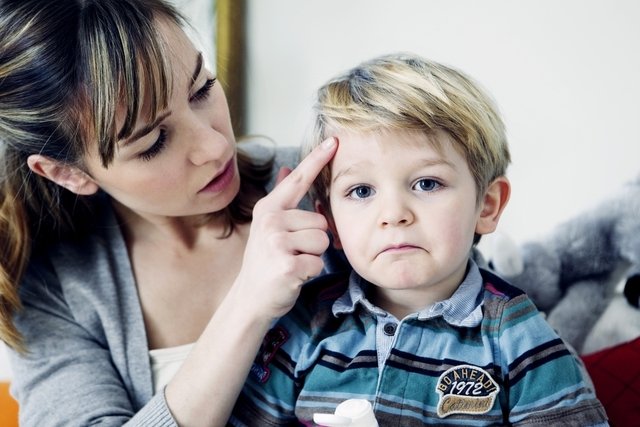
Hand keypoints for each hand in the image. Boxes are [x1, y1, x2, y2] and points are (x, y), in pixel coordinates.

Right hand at [234, 138, 337, 318]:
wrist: (250, 299)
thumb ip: (282, 199)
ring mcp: (277, 243)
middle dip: (314, 241)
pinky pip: (318, 262)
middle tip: (292, 253)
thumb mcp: (268, 226)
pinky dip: (311, 273)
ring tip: (293, 262)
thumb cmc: (265, 262)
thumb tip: (287, 166)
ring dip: (314, 256)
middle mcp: (271, 221)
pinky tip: (293, 276)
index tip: (335, 140)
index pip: (298, 179)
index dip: (317, 158)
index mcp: (269, 209)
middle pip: (321, 222)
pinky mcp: (287, 265)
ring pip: (323, 241)